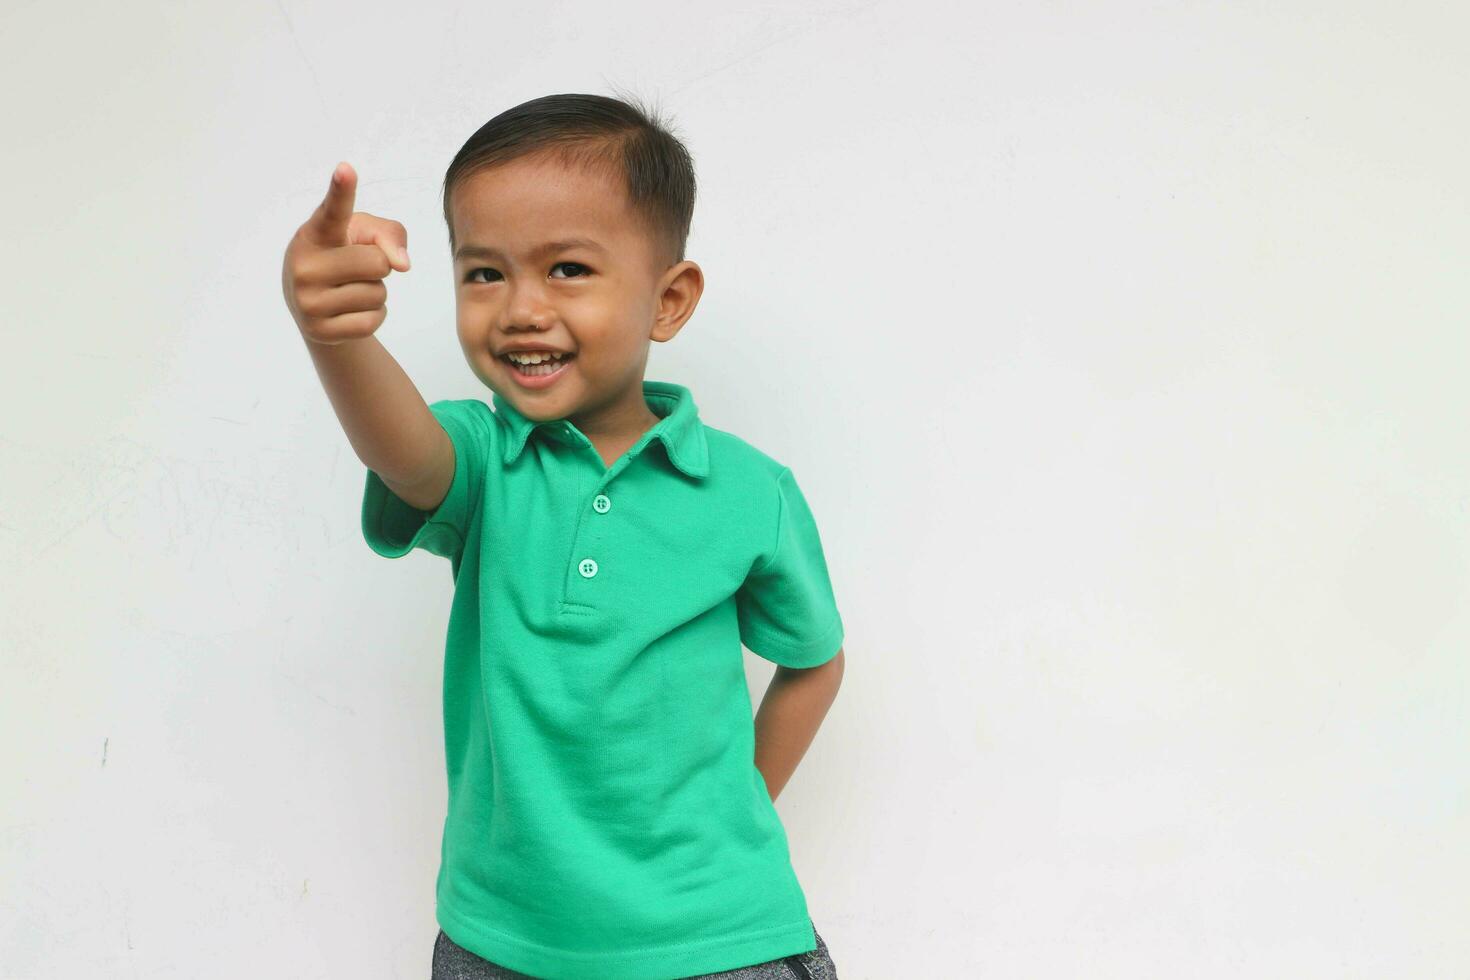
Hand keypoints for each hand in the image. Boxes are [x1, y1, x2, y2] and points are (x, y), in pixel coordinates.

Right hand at [282, 161, 411, 345]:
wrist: (313, 306)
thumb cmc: (343, 256)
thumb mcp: (363, 235)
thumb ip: (389, 234)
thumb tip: (401, 264)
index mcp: (315, 233)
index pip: (332, 211)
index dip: (341, 190)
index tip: (346, 169)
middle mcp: (304, 265)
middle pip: (377, 263)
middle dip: (379, 266)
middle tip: (355, 269)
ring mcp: (307, 301)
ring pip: (377, 295)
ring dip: (375, 293)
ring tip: (349, 290)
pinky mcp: (319, 331)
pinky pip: (374, 321)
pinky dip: (374, 316)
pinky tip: (349, 311)